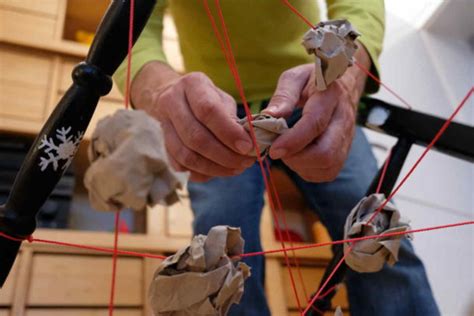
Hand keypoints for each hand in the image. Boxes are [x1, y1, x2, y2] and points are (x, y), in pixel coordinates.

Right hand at [131, 62, 254, 181]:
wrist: (173, 95)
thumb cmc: (207, 98)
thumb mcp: (223, 99)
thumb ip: (234, 119)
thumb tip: (248, 145)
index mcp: (192, 84)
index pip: (208, 110)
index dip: (229, 132)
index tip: (247, 146)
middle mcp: (172, 101)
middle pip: (195, 137)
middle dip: (224, 155)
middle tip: (244, 163)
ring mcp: (163, 123)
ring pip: (186, 155)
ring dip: (214, 168)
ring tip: (235, 169)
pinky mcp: (162, 143)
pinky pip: (180, 164)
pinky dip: (201, 172)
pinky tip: (217, 171)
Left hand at [263, 47, 369, 181]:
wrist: (344, 85)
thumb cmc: (314, 81)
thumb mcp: (296, 78)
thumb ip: (283, 96)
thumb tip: (268, 116)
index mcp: (330, 96)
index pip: (315, 123)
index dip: (292, 141)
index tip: (273, 149)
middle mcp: (343, 120)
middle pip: (325, 153)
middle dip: (296, 158)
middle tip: (278, 149)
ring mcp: (347, 139)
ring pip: (328, 166)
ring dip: (301, 165)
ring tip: (287, 151)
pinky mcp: (344, 153)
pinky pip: (328, 172)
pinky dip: (308, 170)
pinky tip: (298, 157)